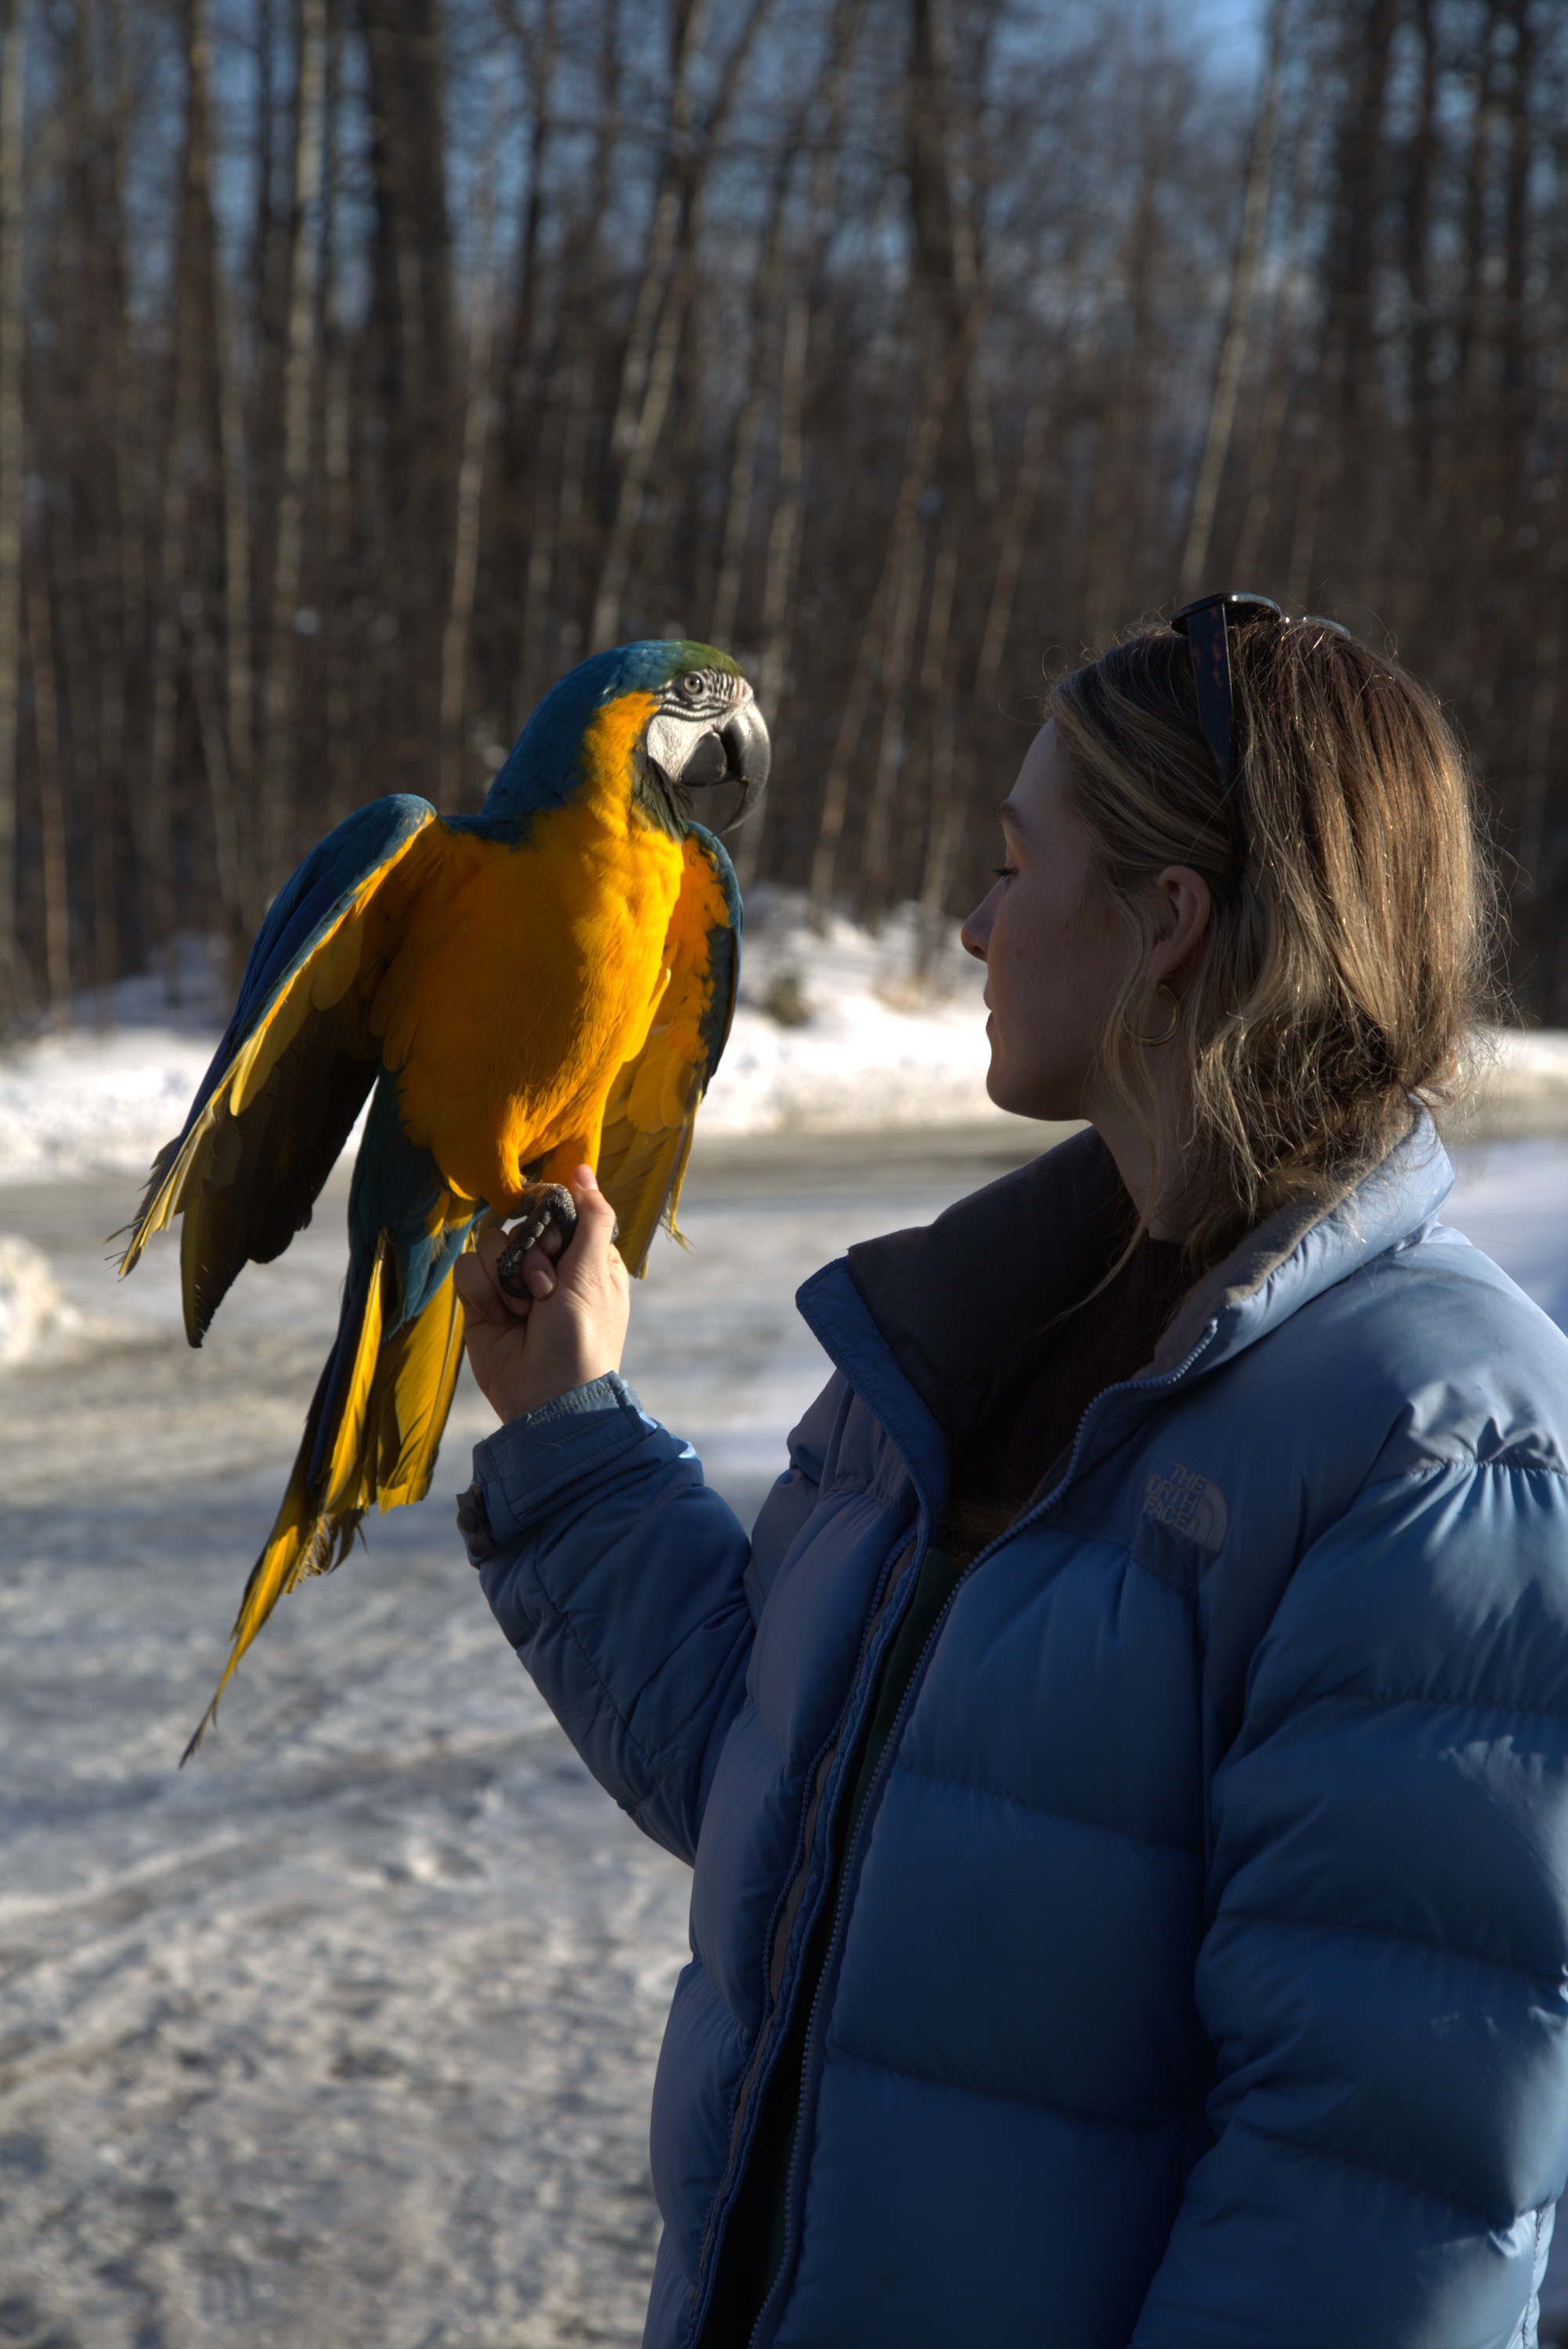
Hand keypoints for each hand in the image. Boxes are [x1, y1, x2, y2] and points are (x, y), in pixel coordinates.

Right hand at [453, 1166, 630, 1425]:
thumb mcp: (595, 1273)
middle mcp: (545, 1267)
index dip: (549, 1217)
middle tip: (545, 1289)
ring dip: (506, 1276)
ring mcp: (511, 1285)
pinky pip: (466, 1270)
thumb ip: (592, 1217)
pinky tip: (500, 1319)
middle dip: (530, 1253)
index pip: (556, 1209)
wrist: (547, 1399)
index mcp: (582, 1257)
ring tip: (524, 1310)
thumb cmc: (582, 1337)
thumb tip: (582, 1169)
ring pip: (488, 1242)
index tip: (551, 1237)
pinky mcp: (481, 1304)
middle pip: (518, 1222)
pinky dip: (481, 1292)